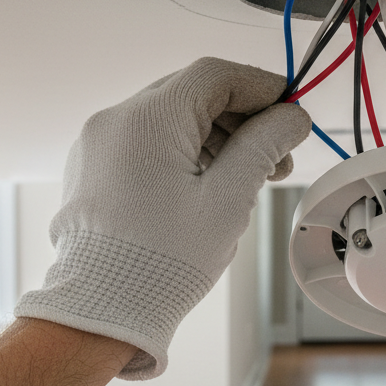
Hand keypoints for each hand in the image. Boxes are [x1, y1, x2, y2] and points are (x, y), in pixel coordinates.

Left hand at [15, 57, 310, 377]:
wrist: (103, 309)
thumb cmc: (164, 262)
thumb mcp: (229, 200)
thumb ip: (263, 147)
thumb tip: (290, 118)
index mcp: (149, 121)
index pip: (216, 75)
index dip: (261, 87)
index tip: (291, 110)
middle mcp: (116, 121)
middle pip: (193, 95)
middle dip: (241, 119)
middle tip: (277, 156)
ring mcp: (99, 144)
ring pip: (170, 120)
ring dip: (215, 139)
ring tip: (246, 179)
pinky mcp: (93, 169)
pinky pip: (147, 143)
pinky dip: (183, 153)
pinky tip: (208, 188)